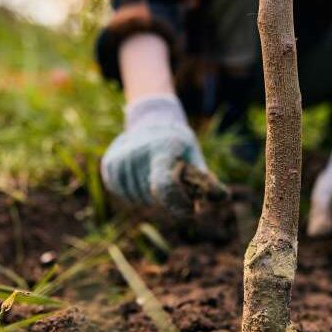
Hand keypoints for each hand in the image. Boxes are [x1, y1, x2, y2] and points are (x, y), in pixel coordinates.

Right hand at [100, 96, 211, 216]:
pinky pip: (122, 194)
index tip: (190, 211)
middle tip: (172, 184)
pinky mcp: (109, 165)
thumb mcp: (193, 153)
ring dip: (149, 197)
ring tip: (155, 177)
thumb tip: (222, 197)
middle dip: (166, 199)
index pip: (164, 186)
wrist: (151, 120)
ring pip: (136, 198)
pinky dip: (133, 193)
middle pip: (151, 196)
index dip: (177, 203)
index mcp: (161, 148)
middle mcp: (137, 152)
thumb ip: (204, 178)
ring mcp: (120, 158)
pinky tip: (141, 178)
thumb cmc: (177, 141)